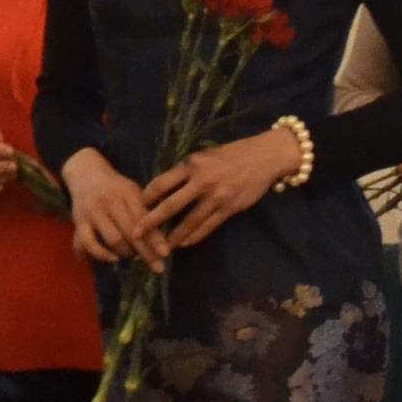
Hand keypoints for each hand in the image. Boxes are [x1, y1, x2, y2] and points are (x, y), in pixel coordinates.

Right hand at [61, 149, 158, 263]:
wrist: (86, 174)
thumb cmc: (117, 187)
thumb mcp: (135, 191)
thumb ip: (147, 209)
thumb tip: (165, 235)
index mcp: (128, 193)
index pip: (144, 219)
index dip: (155, 238)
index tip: (166, 253)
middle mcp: (110, 202)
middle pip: (130, 233)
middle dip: (146, 253)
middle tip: (158, 267)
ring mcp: (93, 212)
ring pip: (112, 240)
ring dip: (126, 253)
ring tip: (134, 257)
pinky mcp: (79, 221)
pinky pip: (88, 242)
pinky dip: (100, 254)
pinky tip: (113, 259)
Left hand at [140, 129, 301, 250]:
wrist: (265, 157)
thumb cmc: (233, 154)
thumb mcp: (205, 155)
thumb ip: (187, 170)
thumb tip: (166, 187)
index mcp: (192, 165)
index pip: (161, 183)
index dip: (146, 197)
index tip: (136, 207)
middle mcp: (202, 181)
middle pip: (170, 206)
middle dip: (151, 222)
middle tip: (136, 234)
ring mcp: (217, 197)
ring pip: (189, 221)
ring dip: (173, 236)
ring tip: (161, 247)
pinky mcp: (230, 208)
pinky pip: (208, 226)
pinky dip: (194, 236)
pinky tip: (185, 243)